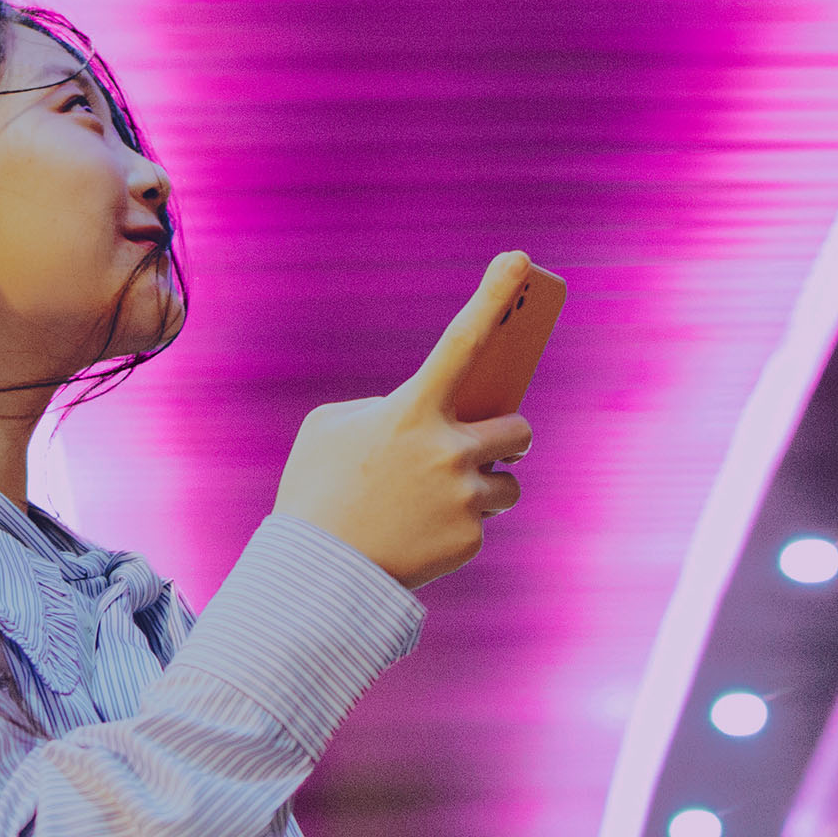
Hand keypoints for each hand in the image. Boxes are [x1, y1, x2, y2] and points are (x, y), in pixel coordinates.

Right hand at [275, 252, 539, 590]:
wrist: (315, 576)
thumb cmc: (316, 491)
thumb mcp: (331, 429)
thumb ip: (384, 411)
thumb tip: (426, 419)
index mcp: (412, 410)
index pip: (463, 339)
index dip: (494, 295)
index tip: (521, 261)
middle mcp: (449, 450)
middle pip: (517, 430)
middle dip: (506, 437)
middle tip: (481, 446)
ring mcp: (464, 497)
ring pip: (506, 484)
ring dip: (482, 488)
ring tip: (433, 504)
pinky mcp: (470, 540)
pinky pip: (480, 524)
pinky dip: (456, 529)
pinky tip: (418, 536)